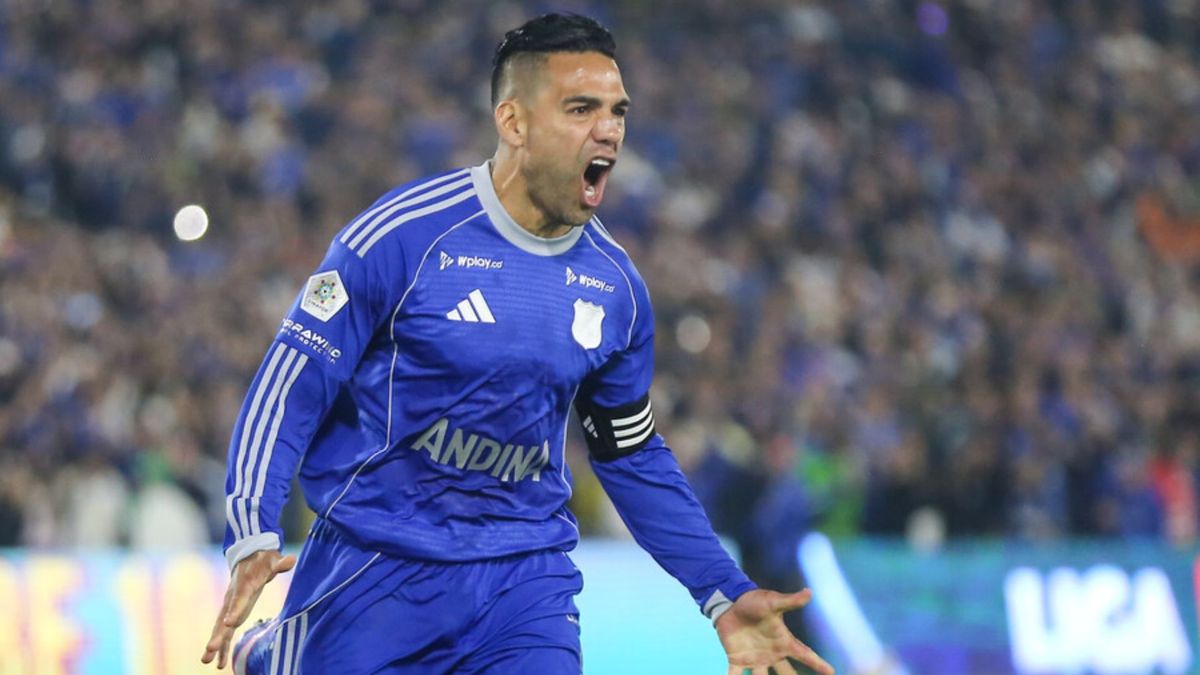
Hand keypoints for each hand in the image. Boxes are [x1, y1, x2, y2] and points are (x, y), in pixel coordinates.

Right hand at [201, 549, 295, 668]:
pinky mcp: (232, 612)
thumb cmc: (263, 560)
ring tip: (206, 660)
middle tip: (210, 648)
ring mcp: (230, 606)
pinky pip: (225, 631)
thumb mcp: (273, 560)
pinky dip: (222, 646)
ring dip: (215, 643)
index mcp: (244, 585)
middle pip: (223, 617)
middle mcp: (233, 597)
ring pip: (220, 627)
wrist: (249, 555)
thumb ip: (280, 563)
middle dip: (218, 634)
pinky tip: (218, 662)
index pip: (239, 599)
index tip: (228, 623)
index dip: (235, 611)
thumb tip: (291, 560)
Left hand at [716, 588, 832, 674]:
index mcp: (783, 642)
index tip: (832, 672)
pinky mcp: (737, 660)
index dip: (818, 664)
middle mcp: (772, 655)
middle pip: (787, 674)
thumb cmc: (754, 601)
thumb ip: (790, 601)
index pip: (805, 654)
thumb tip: (809, 592)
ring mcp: (755, 659)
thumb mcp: (772, 602)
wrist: (730, 603)